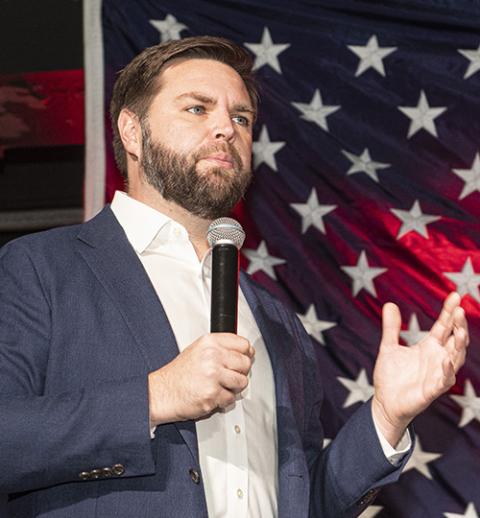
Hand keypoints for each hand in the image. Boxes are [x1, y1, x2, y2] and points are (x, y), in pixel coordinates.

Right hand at [148, 333, 253, 424]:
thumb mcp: (198, 349)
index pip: (243, 344)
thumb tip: (246, 351)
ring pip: (242, 382)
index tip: (242, 358)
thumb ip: (221, 347)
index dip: (245, 354)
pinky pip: (231, 398)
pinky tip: (212, 395)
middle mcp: (212, 356)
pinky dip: (223, 400)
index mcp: (210, 342)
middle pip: (245, 363)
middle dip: (239, 372)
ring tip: (218, 386)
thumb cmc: (178, 374)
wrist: (160, 393)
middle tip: (227, 376)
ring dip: (233, 387)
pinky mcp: (213, 394)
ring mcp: (213, 375)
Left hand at [372, 292, 468, 446]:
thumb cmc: (391, 376)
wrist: (385, 402)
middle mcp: (437, 358)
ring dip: (459, 345)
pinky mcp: (432, 390)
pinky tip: (446, 360)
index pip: (443, 326)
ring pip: (455, 358)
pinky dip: (447, 371)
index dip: (449, 312)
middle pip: (455, 340)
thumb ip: (391, 327)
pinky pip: (444, 380)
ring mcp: (437, 374)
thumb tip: (390, 304)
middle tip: (459, 310)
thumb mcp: (388, 347)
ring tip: (460, 331)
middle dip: (459, 326)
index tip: (455, 295)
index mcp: (429, 347)